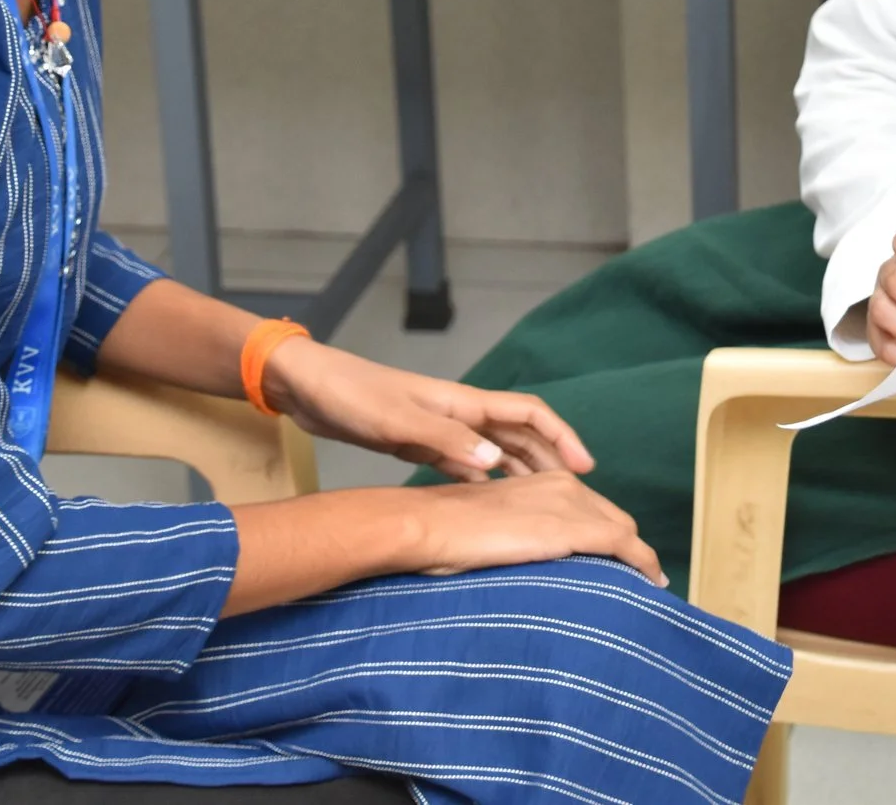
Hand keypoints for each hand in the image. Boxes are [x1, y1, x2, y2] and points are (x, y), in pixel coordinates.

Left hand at [265, 339, 591, 481]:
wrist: (309, 388)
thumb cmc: (352, 396)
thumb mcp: (397, 421)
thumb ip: (446, 442)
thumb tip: (498, 465)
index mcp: (462, 403)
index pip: (529, 413)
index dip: (562, 437)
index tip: (585, 469)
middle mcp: (460, 414)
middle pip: (521, 435)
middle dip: (552, 460)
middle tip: (578, 496)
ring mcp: (441, 429)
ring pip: (498, 451)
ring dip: (524, 473)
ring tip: (547, 505)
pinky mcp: (421, 445)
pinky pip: (467, 466)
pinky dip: (487, 483)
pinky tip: (492, 507)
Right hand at [404, 470, 664, 585]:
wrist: (429, 526)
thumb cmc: (448, 534)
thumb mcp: (494, 528)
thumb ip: (521, 536)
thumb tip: (532, 561)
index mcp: (545, 481)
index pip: (593, 510)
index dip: (612, 537)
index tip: (621, 561)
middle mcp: (564, 485)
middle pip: (614, 519)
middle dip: (629, 549)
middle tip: (640, 579)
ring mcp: (569, 505)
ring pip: (623, 532)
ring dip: (639, 560)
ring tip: (648, 585)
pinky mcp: (571, 528)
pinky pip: (623, 546)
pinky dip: (642, 563)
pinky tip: (652, 581)